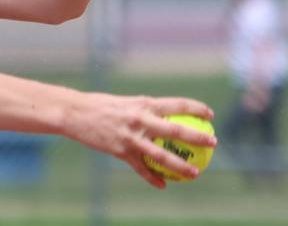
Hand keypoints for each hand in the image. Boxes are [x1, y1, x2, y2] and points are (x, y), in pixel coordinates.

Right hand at [61, 92, 216, 188]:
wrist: (75, 113)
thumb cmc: (100, 105)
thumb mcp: (125, 102)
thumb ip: (143, 109)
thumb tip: (162, 114)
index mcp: (143, 103)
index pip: (176, 104)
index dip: (196, 108)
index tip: (210, 114)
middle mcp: (139, 119)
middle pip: (175, 130)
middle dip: (197, 137)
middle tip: (213, 143)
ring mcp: (130, 137)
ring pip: (161, 155)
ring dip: (180, 166)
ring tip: (195, 174)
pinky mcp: (120, 151)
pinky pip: (141, 168)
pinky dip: (153, 178)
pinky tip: (163, 185)